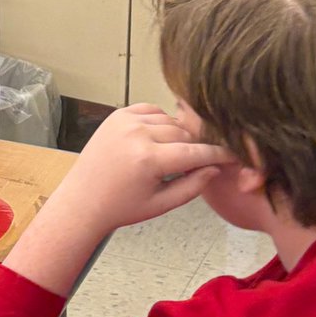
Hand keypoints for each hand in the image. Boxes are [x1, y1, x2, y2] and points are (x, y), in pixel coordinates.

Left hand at [0, 104, 234, 297]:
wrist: (83, 199)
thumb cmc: (121, 207)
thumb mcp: (161, 204)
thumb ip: (192, 186)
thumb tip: (215, 168)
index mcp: (148, 160)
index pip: (195, 152)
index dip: (217, 154)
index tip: (232, 155)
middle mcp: (137, 134)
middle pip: (184, 134)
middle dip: (195, 147)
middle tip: (199, 161)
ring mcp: (125, 121)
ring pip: (169, 120)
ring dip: (177, 134)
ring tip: (174, 155)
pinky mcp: (118, 115)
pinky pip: (150, 109)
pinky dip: (160, 120)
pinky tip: (159, 137)